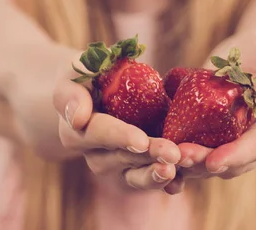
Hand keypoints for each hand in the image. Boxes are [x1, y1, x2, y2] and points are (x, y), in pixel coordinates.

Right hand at [53, 79, 184, 193]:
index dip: (120, 137)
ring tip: (180, 168)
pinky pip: (151, 180)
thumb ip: (71, 93)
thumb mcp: (75, 74)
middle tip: (173, 153)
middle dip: (149, 156)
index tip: (140, 141)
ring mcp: (117, 166)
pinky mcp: (137, 168)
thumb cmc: (87, 76)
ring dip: (158, 174)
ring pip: (136, 177)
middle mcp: (95, 155)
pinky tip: (184, 180)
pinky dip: (168, 182)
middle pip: (122, 158)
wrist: (98, 90)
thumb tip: (78, 117)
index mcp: (77, 131)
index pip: (98, 134)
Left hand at [174, 30, 255, 179]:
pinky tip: (156, 158)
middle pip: (231, 160)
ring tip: (162, 158)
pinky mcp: (215, 143)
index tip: (213, 160)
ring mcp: (237, 147)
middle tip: (176, 157)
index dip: (236, 155)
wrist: (249, 57)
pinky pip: (197, 155)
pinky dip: (179, 159)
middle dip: (203, 161)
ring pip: (210, 162)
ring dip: (187, 163)